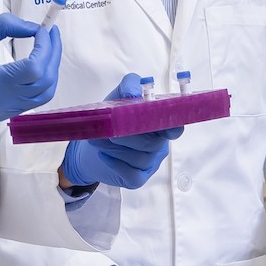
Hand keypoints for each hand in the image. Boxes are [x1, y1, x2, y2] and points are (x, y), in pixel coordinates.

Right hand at [0, 13, 60, 121]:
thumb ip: (8, 26)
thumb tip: (33, 27)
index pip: (35, 68)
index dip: (45, 46)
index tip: (43, 29)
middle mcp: (4, 100)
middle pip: (45, 81)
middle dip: (53, 54)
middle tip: (50, 33)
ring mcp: (7, 110)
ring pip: (44, 94)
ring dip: (51, 70)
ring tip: (48, 48)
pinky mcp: (6, 114)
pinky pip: (33, 100)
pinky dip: (41, 81)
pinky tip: (37, 64)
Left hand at [61, 74, 183, 188]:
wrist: (91, 145)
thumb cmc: (110, 120)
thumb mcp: (117, 98)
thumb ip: (128, 87)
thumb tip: (134, 91)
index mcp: (158, 124)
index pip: (174, 127)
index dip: (172, 127)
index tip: (163, 126)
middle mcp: (158, 145)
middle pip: (151, 143)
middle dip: (127, 136)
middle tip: (109, 132)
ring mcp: (150, 163)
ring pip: (140, 159)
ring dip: (116, 149)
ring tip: (101, 141)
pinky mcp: (137, 178)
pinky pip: (132, 174)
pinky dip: (115, 163)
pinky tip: (104, 155)